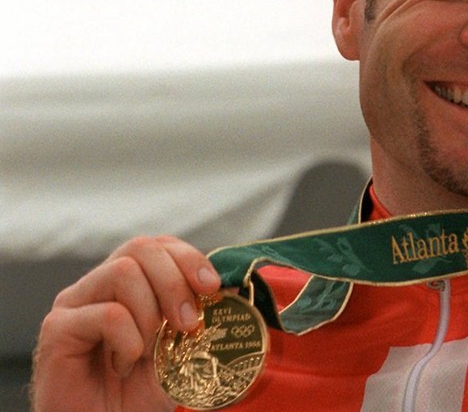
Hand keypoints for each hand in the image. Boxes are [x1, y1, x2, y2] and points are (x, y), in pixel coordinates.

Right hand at [31, 235, 221, 411]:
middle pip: (141, 248)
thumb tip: (240, 287)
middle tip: (187, 324)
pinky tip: (124, 365)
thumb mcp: (182, 350)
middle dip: (175, 282)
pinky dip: (128, 342)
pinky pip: (106, 315)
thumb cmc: (138, 392)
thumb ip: (203, 316)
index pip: (159, 245)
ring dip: (150, 313)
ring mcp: (75, 303)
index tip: (211, 287)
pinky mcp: (58, 329)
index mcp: (127, 283)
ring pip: (123, 272)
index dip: (189, 258)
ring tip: (149, 351)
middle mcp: (98, 285)